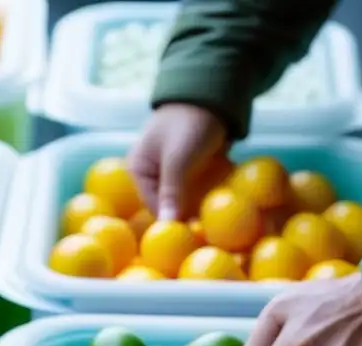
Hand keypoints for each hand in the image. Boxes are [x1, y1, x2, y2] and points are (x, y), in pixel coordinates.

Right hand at [127, 103, 227, 219]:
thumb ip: (172, 191)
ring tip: (219, 218)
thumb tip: (167, 225)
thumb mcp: (178, 159)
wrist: (213, 94)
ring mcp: (173, 174)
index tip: (196, 234)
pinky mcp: (192, 172)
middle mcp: (153, 175)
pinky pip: (199, 192)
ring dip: (202, 208)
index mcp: (138, 170)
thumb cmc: (190, 122)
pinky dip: (209, 197)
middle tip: (211, 229)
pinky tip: (223, 203)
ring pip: (186, 201)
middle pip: (170, 206)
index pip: (154, 207)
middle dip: (189, 216)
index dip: (174, 221)